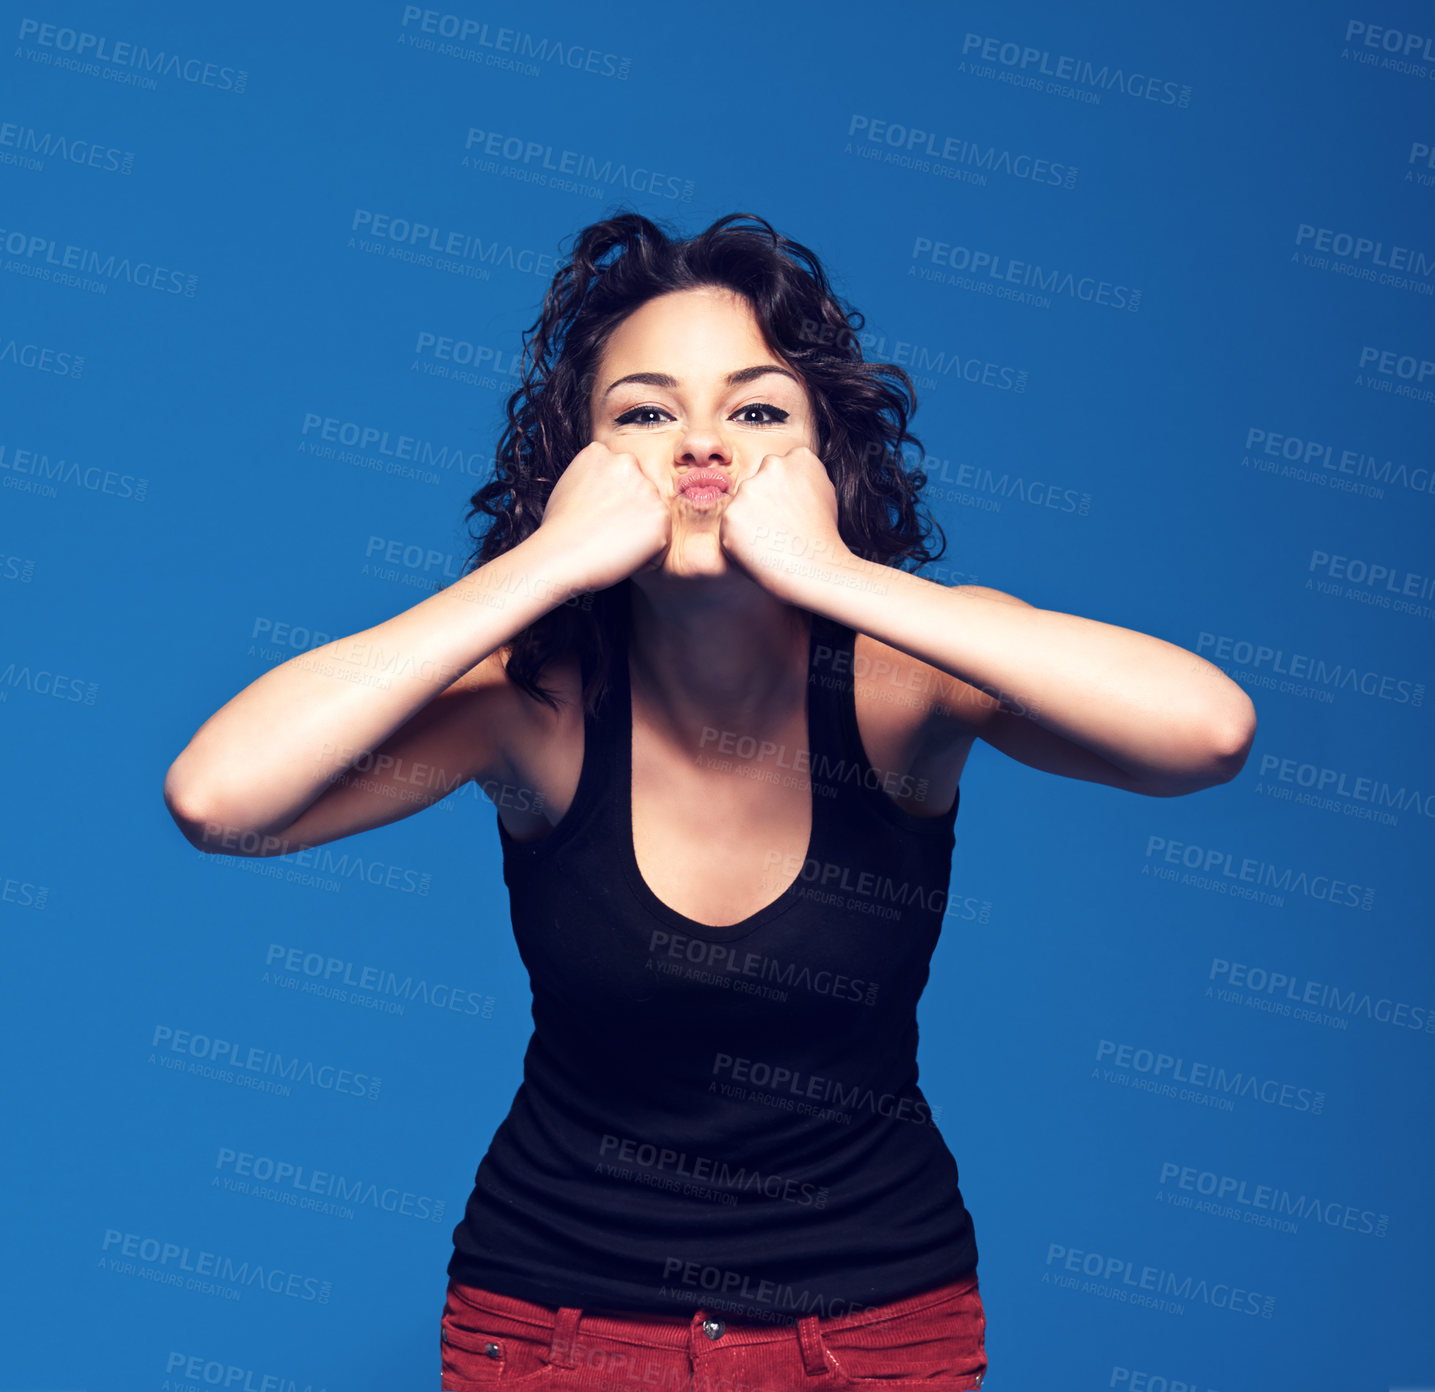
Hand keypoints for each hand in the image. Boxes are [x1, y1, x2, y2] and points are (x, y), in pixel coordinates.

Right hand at [534, 441, 671, 592]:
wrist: (560, 555)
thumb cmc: (558, 530)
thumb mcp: (568, 484)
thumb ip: (592, 476)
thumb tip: (601, 482)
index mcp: (601, 453)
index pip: (622, 473)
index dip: (614, 497)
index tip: (601, 512)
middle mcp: (627, 463)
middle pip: (641, 489)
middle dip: (632, 510)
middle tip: (608, 529)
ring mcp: (646, 488)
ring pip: (653, 513)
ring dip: (640, 530)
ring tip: (612, 542)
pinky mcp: (660, 515)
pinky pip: (662, 537)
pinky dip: (649, 551)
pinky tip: (623, 552)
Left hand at [718, 446, 848, 596]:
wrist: (816, 568)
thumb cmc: (824, 537)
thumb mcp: (827, 494)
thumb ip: (805, 478)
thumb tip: (792, 479)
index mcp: (799, 457)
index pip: (779, 468)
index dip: (782, 492)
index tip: (789, 510)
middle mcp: (772, 465)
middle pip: (757, 482)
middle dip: (762, 502)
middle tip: (778, 528)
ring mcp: (749, 489)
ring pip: (741, 504)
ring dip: (749, 520)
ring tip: (772, 541)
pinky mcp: (731, 515)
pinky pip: (730, 527)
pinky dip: (740, 540)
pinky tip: (760, 550)